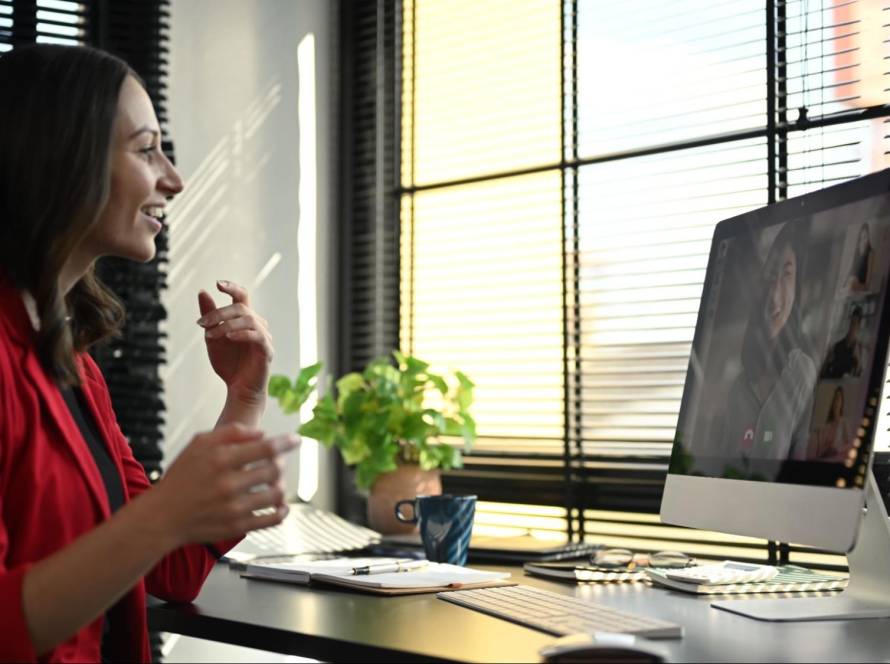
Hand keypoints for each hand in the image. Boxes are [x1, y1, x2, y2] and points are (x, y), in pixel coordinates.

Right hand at [152, 424, 298, 545]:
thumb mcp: (198, 444)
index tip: (296, 440)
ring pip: (276, 494)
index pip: (267, 448)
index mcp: (221, 459)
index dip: (286, 442)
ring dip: (281, 486)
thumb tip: (262, 433)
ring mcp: (234, 507)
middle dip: (281, 463)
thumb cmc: (181, 478)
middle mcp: (229, 483)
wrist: (161, 517)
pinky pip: (272, 520)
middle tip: (278, 462)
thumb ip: (231, 432)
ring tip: (276, 483)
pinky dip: (282, 511)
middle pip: (275, 469)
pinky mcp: (236, 527)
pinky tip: (281, 506)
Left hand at [197, 281, 273, 404]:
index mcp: (244, 320)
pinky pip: (257, 336)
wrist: (238, 389)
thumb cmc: (228, 363)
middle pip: (241, 307)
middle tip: (201, 323)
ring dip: (226, 325)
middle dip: (219, 313)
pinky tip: (228, 338)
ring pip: (248, 319)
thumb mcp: (212, 337)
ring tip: (210, 335)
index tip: (217, 284)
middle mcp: (257, 324)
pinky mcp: (267, 350)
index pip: (242, 296)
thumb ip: (209, 316)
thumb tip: (202, 292)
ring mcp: (264, 337)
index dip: (232, 288)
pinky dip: (241, 334)